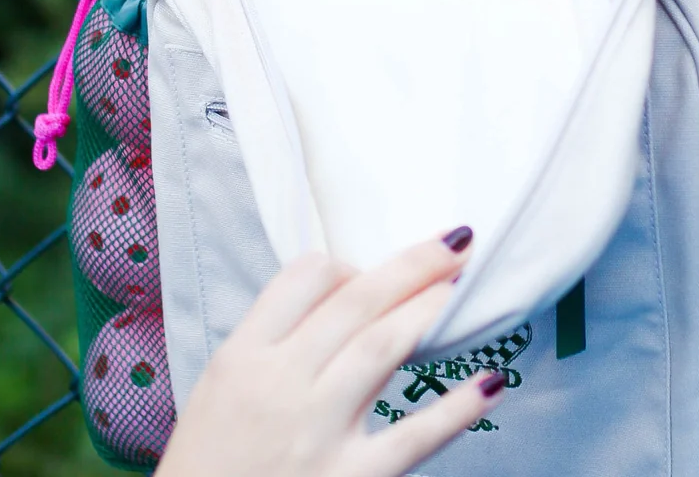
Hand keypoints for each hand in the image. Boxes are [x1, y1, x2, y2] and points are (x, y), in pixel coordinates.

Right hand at [156, 228, 504, 476]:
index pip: (304, 278)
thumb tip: (345, 297)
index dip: (347, 265)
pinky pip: (412, 438)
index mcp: (243, 356)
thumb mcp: (220, 389)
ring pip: (383, 347)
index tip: (369, 272)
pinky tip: (490, 383)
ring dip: (430, 310)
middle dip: (413, 265)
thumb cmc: (209, 466)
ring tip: (463, 287)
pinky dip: (455, 410)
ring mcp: (317, 431)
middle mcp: (281, 384)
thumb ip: (272, 342)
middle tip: (457, 243)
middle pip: (357, 301)